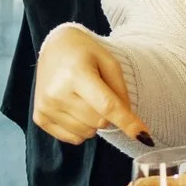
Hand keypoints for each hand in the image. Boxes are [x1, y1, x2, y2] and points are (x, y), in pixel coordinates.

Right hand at [32, 24, 149, 144]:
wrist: (54, 47)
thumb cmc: (85, 53)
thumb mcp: (109, 62)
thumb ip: (121, 92)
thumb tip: (130, 124)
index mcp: (76, 73)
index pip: (106, 105)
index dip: (127, 122)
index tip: (145, 137)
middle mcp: (57, 92)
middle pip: (99, 121)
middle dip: (107, 113)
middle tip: (98, 92)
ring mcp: (46, 107)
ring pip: (88, 133)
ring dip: (94, 121)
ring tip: (84, 97)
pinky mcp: (40, 118)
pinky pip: (74, 138)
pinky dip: (81, 128)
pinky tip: (75, 108)